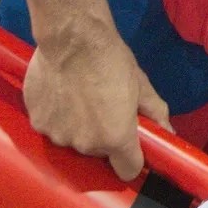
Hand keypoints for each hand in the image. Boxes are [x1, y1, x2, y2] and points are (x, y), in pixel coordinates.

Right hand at [22, 20, 169, 181]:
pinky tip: (60, 92)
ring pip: (72, 139)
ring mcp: (57, 135)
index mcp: (115, 139)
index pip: (127, 170)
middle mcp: (85, 145)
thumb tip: (170, 134)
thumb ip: (156, 114)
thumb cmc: (112, 59)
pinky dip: (56, 115)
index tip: (128, 143)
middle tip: (101, 105)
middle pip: (97, 151)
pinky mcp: (37, 122)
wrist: (72, 37)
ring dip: (76, 125)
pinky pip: (51, 126)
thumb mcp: (141, 85)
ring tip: (78, 95)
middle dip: (102, 134)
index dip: (130, 157)